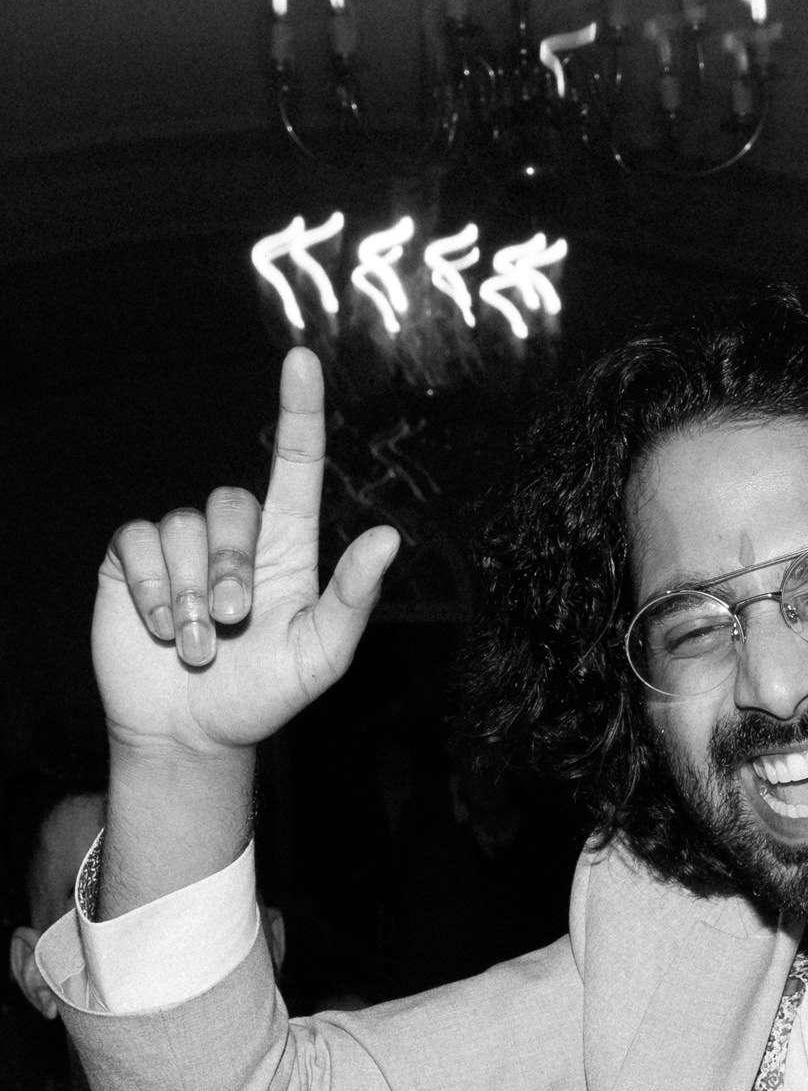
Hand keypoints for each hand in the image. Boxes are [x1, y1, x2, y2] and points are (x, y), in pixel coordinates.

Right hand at [93, 348, 398, 761]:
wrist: (193, 731)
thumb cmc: (265, 694)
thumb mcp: (321, 655)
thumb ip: (354, 597)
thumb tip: (392, 536)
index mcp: (287, 547)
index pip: (295, 464)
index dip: (299, 411)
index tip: (302, 359)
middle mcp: (233, 536)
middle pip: (231, 505)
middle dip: (230, 570)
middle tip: (231, 625)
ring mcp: (180, 546)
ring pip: (182, 528)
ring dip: (188, 595)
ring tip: (197, 645)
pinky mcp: (131, 560)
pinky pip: (136, 544)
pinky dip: (150, 592)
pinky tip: (160, 630)